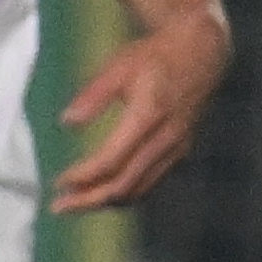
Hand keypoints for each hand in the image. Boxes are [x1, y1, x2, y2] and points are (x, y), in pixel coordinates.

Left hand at [51, 9, 228, 213]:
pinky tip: (107, 192)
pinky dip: (126, 193)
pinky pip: (151, 181)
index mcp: (148, 117)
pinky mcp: (180, 151)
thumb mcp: (120, 66)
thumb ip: (94, 95)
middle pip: (125, 184)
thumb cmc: (156, 57)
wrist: (202, 54)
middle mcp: (165, 139)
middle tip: (60, 207)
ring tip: (78, 204)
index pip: (112, 160)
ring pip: (139, 188)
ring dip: (107, 201)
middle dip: (90, 200)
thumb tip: (68, 122)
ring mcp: (176, 148)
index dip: (84, 176)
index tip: (59, 182)